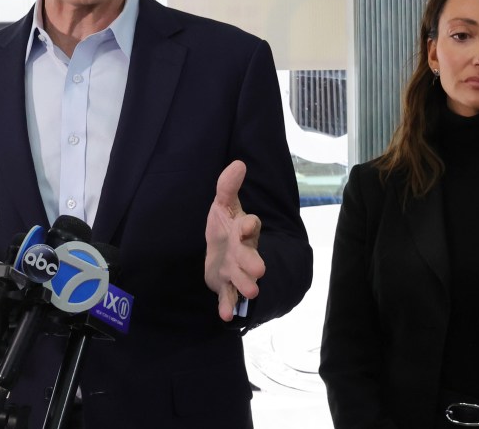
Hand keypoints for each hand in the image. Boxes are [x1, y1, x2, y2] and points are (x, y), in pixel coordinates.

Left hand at [204, 160, 264, 320]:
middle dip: (252, 263)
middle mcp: (242, 252)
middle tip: (259, 271)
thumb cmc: (224, 227)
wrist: (219, 254)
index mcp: (243, 231)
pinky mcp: (225, 286)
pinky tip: (225, 315)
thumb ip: (227, 186)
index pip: (249, 227)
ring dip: (245, 284)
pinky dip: (227, 306)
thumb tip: (238, 163)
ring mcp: (234, 270)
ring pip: (241, 278)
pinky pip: (228, 297)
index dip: (248, 226)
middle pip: (249, 257)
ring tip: (251, 291)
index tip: (247, 224)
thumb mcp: (223, 205)